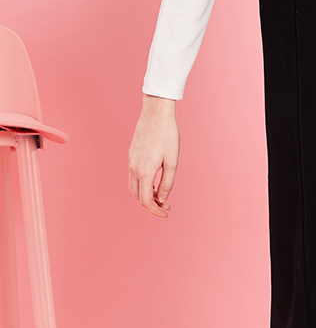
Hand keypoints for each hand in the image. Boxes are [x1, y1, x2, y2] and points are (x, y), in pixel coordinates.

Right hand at [128, 95, 179, 217]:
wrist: (156, 113)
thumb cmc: (167, 135)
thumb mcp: (173, 161)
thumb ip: (167, 182)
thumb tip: (162, 199)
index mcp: (145, 172)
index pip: (146, 201)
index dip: (155, 210)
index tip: (166, 213)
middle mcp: (134, 168)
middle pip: (139, 196)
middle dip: (152, 204)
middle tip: (166, 205)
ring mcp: (131, 162)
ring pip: (134, 187)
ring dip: (146, 195)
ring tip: (161, 194)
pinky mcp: (131, 155)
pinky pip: (133, 176)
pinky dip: (142, 184)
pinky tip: (154, 181)